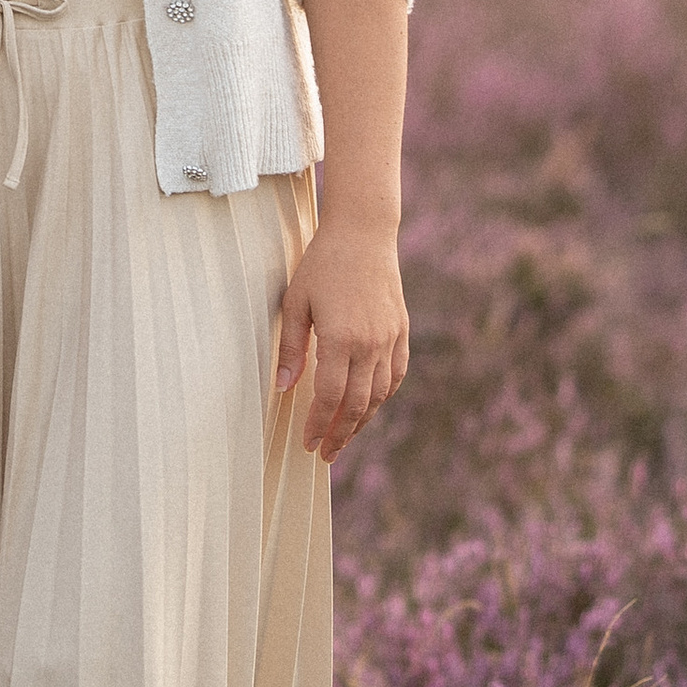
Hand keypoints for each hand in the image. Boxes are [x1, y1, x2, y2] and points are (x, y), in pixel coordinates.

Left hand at [277, 217, 409, 460]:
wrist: (363, 234)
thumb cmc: (322, 264)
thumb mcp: (296, 302)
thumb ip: (291, 348)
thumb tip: (284, 387)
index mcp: (341, 338)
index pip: (329, 396)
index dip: (318, 424)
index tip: (308, 443)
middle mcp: (370, 344)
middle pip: (356, 404)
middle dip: (339, 434)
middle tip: (324, 453)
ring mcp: (390, 338)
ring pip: (379, 395)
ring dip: (361, 421)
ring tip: (343, 437)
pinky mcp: (401, 331)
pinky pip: (396, 375)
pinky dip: (383, 396)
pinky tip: (369, 406)